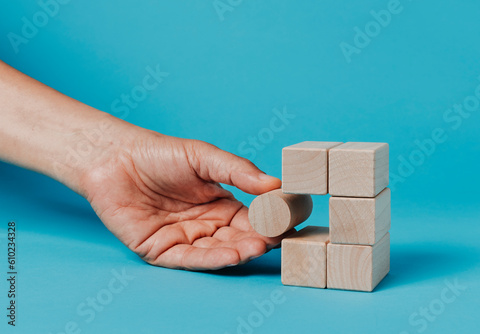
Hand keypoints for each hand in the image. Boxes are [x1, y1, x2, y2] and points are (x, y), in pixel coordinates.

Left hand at [80, 129, 282, 269]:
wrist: (115, 157)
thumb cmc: (160, 154)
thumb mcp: (205, 157)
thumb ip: (239, 171)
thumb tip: (275, 185)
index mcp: (219, 205)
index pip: (249, 219)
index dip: (267, 222)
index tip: (287, 222)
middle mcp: (205, 225)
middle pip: (235, 238)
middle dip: (255, 240)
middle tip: (275, 239)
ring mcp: (183, 239)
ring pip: (215, 251)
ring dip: (237, 252)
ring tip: (257, 247)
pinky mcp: (160, 250)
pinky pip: (188, 258)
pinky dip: (209, 259)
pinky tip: (230, 255)